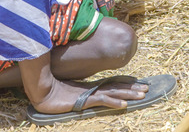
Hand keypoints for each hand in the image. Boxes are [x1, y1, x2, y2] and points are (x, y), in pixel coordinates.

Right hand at [29, 78, 147, 113]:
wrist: (41, 92)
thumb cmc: (52, 93)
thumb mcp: (69, 95)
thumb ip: (78, 95)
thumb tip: (83, 96)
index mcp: (89, 87)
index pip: (110, 85)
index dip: (124, 85)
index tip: (137, 84)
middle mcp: (92, 88)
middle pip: (116, 87)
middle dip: (132, 88)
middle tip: (147, 88)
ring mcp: (89, 93)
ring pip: (113, 92)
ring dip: (128, 93)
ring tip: (142, 94)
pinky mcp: (84, 99)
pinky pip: (101, 100)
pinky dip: (113, 102)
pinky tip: (123, 104)